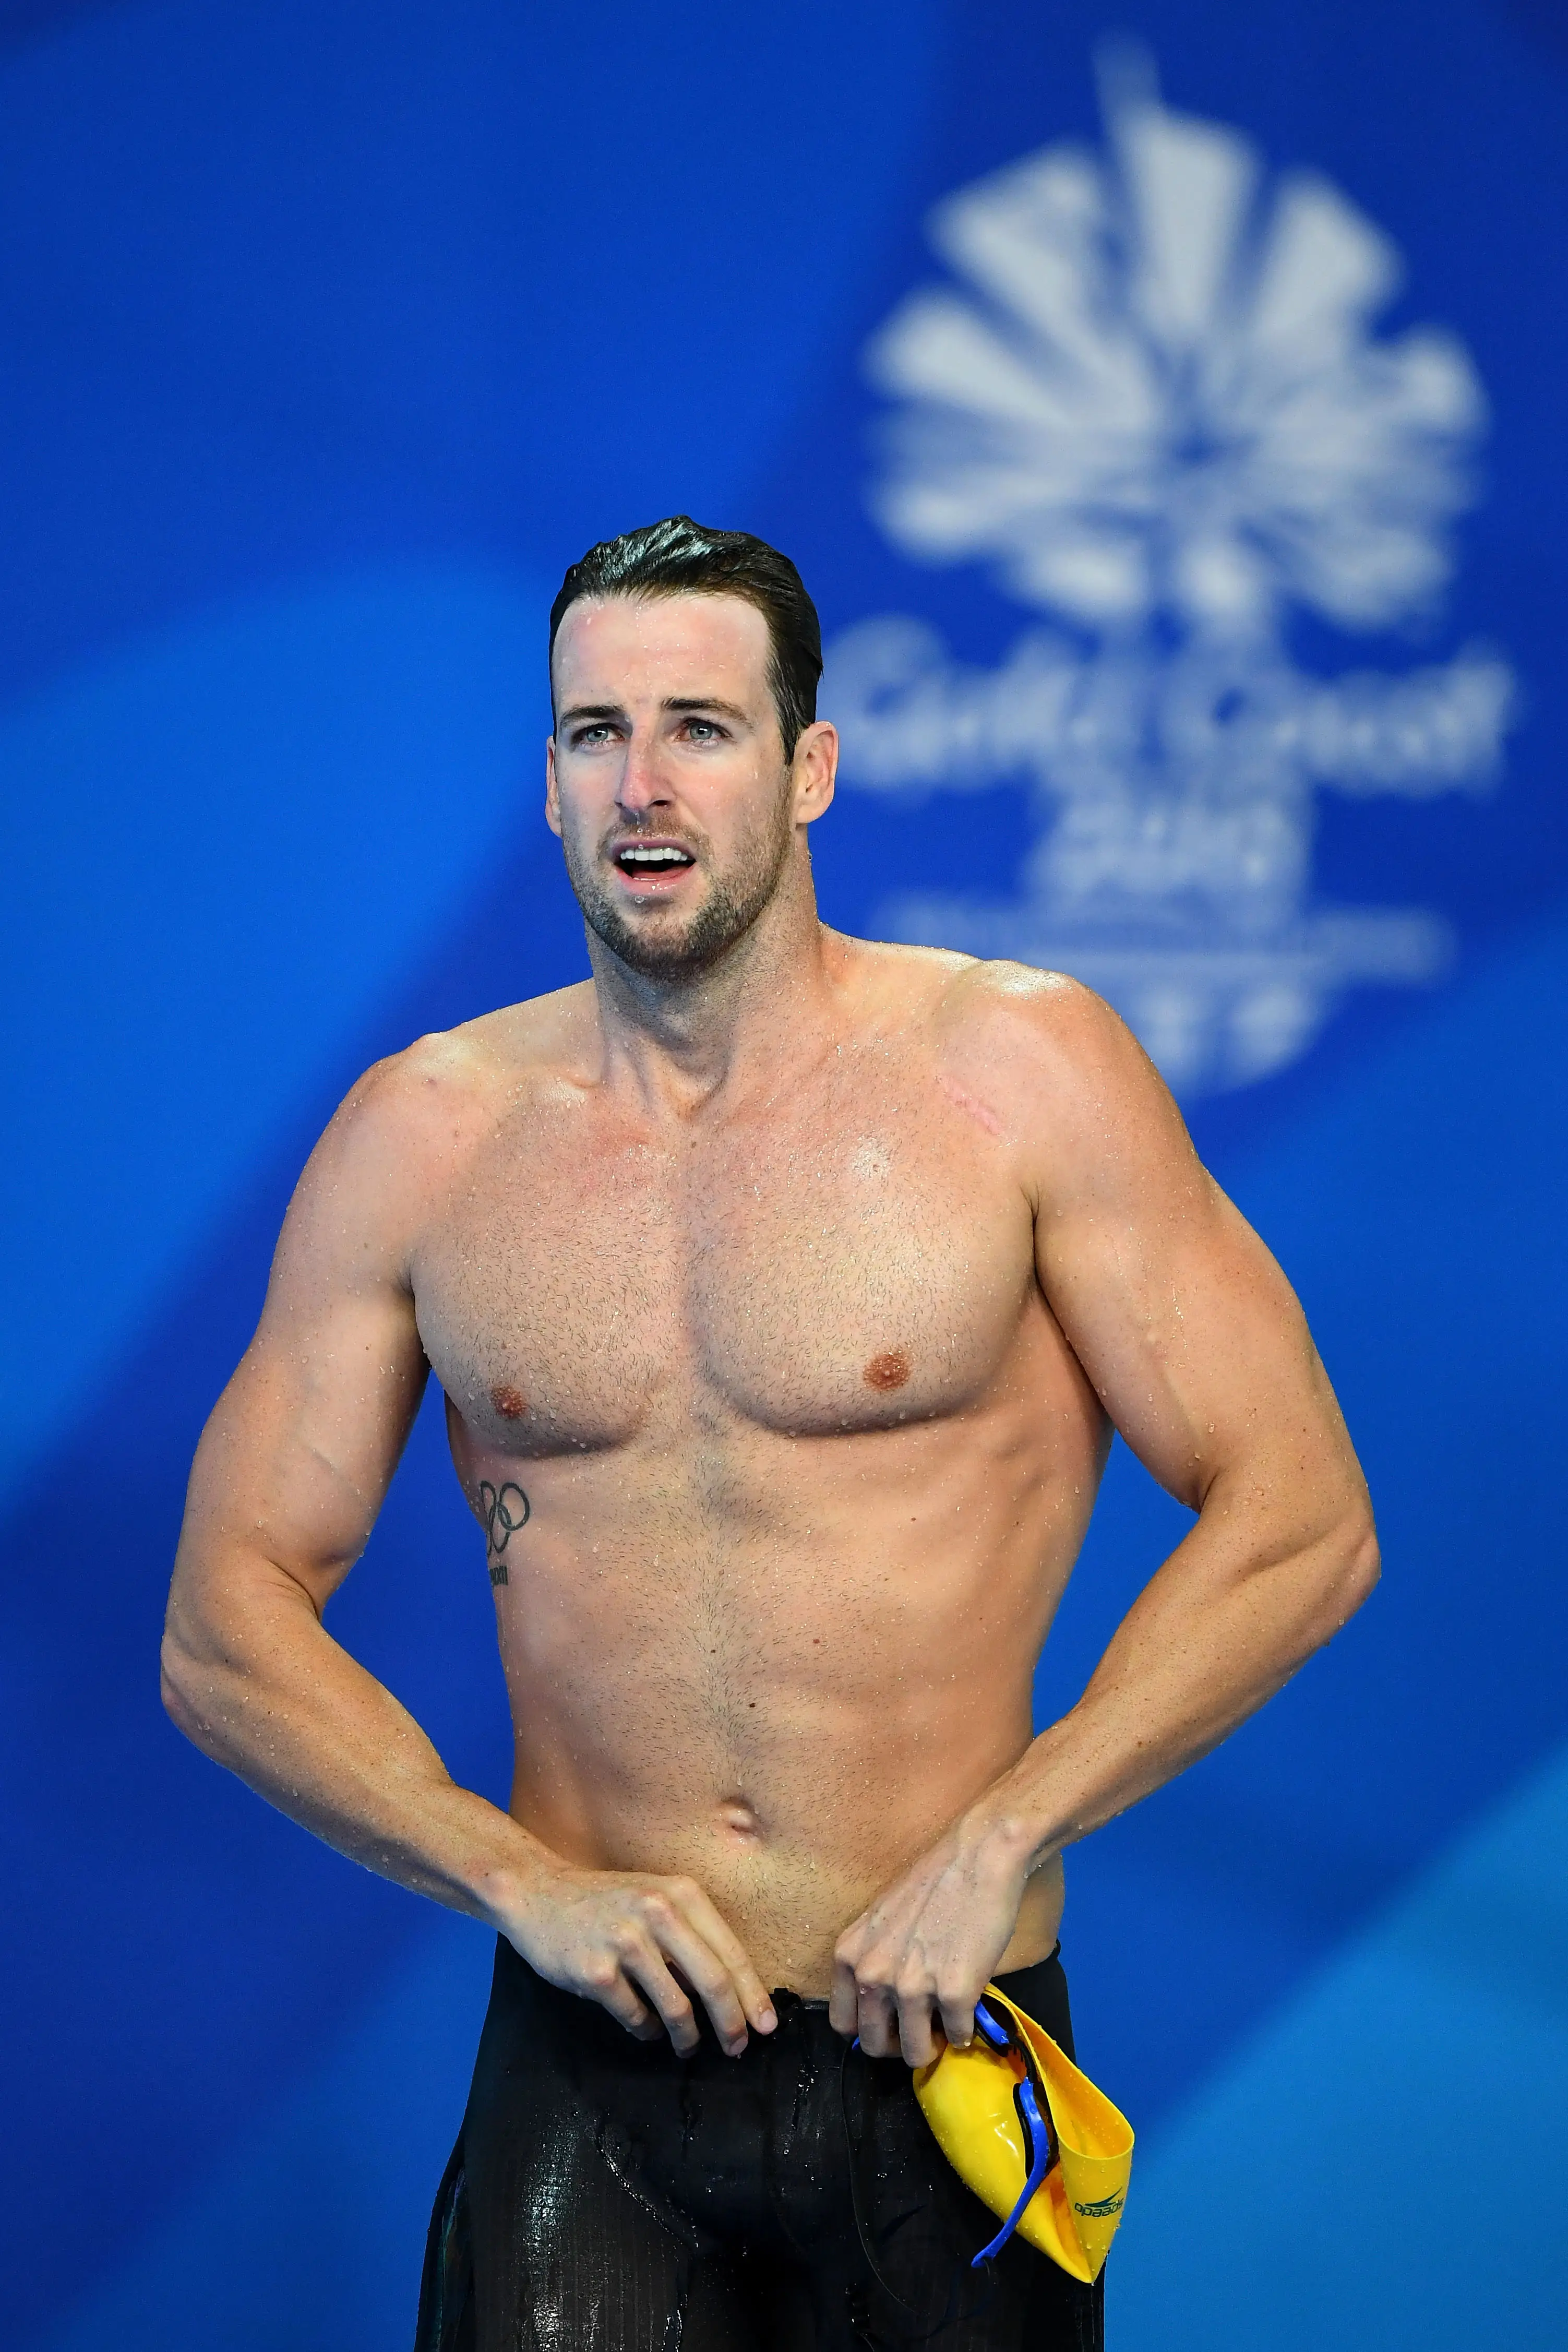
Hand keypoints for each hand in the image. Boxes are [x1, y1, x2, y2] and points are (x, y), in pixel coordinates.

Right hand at [501, 1863, 777, 2056]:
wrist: (539, 1894)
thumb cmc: (608, 1903)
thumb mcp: (656, 1900)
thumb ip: (692, 1936)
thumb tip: (735, 1992)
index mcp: (681, 1894)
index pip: (731, 1953)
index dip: (753, 1995)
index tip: (766, 2026)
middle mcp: (657, 1912)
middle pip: (713, 1981)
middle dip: (731, 2024)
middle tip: (737, 2049)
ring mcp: (625, 1941)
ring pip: (675, 2006)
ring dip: (687, 2036)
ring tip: (687, 2045)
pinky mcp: (595, 1970)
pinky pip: (635, 2016)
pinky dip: (645, 2030)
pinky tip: (644, 2029)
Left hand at [830, 1811, 1031, 2066]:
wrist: (978, 1857)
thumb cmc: (933, 1882)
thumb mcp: (881, 1921)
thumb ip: (873, 1961)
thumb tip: (878, 2007)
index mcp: (849, 1955)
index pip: (842, 2024)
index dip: (869, 2029)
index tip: (890, 2024)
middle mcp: (873, 1975)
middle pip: (873, 2045)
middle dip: (899, 2045)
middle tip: (921, 2029)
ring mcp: (912, 1986)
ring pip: (915, 2053)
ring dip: (934, 2045)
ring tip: (946, 2023)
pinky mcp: (954, 1992)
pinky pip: (958, 2036)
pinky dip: (966, 2030)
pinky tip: (970, 2006)